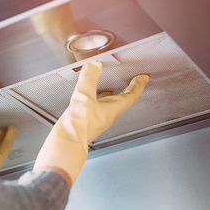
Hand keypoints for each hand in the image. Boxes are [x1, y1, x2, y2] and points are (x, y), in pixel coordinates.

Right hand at [33, 61, 148, 184]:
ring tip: (109, 85)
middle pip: (121, 101)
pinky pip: (95, 107)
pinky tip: (88, 97)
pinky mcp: (86, 122)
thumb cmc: (77, 126)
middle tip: (131, 80)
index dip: (138, 85)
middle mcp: (106, 116)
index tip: (143, 77)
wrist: (65, 144)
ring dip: (110, 94)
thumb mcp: (84, 97)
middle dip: (126, 89)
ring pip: (107, 104)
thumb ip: (89, 79)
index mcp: (112, 110)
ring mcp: (96, 120)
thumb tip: (95, 65)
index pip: (130, 96)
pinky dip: (95, 99)